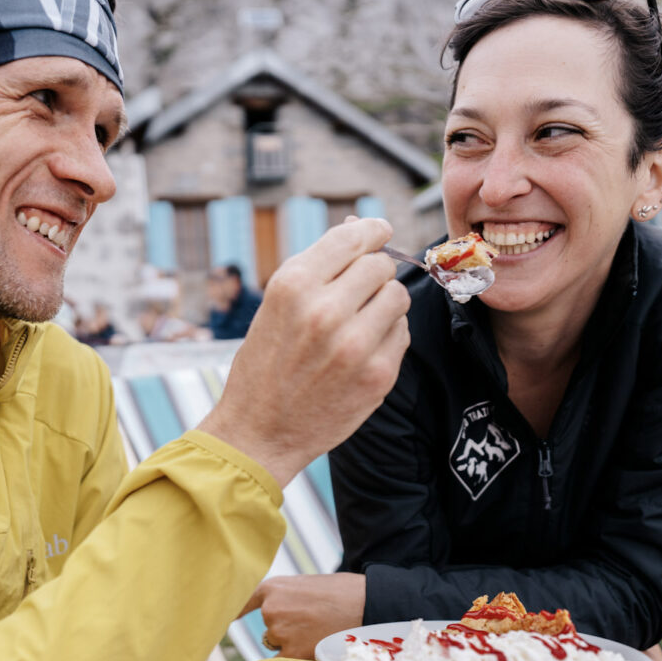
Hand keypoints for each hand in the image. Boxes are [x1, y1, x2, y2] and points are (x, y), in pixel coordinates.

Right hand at [198, 218, 408, 485]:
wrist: (259, 433)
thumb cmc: (265, 364)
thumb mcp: (277, 305)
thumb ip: (319, 267)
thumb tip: (361, 227)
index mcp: (293, 285)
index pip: (352, 239)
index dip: (372, 231)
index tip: (380, 231)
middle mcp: (325, 311)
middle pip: (380, 266)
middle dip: (374, 273)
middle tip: (360, 291)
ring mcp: (355, 344)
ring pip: (398, 296)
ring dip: (384, 303)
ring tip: (360, 320)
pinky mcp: (378, 374)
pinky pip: (402, 332)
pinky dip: (388, 334)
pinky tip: (362, 349)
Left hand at [242, 574, 364, 659]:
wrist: (371, 604)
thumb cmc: (347, 593)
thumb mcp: (309, 586)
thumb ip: (289, 599)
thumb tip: (277, 616)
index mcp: (273, 587)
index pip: (242, 603)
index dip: (232, 613)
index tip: (221, 622)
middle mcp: (270, 610)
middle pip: (271, 631)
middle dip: (288, 632)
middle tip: (317, 625)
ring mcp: (280, 633)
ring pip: (282, 648)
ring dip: (298, 647)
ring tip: (325, 634)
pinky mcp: (293, 654)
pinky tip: (319, 652)